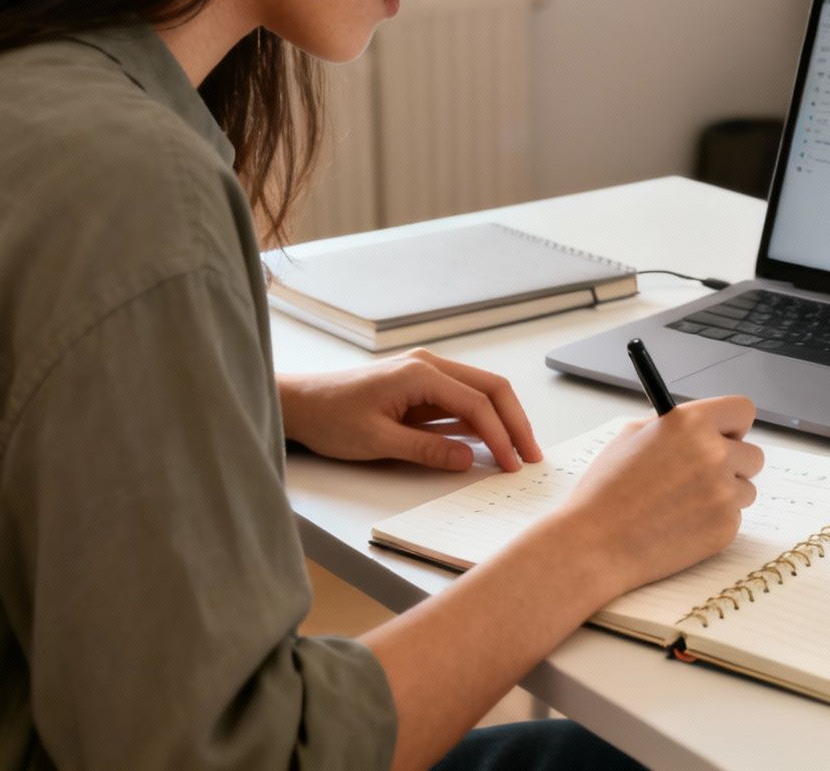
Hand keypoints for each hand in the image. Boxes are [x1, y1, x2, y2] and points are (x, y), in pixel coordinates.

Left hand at [278, 349, 542, 470]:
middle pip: (490, 389)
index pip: (476, 403)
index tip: (513, 464)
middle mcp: (429, 366)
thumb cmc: (329, 417)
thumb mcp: (376, 440)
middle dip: (515, 423)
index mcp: (420, 373)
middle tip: (531, 455)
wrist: (299, 403)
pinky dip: (481, 422)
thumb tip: (468, 458)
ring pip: (481, 393)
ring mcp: (427, 375)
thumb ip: (426, 449)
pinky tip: (491, 444)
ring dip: (502, 421)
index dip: (500, 435)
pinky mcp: (421, 388)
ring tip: (518, 452)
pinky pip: (462, 401)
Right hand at [554, 396, 764, 595]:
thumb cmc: (605, 491)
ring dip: (725, 495)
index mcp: (690, 423)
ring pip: (746, 489)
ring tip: (683, 505)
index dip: (733, 425)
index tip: (725, 436)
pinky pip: (733, 518)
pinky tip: (680, 526)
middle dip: (734, 464)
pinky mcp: (725, 527)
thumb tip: (702, 425)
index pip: (743, 410)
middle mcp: (713, 454)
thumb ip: (674, 426)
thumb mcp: (631, 437)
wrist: (594, 544)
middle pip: (753, 454)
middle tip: (705, 476)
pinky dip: (713, 522)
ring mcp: (723, 493)